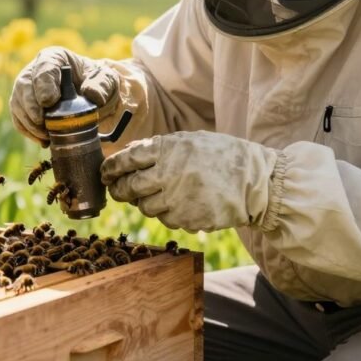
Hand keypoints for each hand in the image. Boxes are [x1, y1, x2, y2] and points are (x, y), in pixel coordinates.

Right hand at [9, 47, 119, 145]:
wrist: (89, 96)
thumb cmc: (96, 83)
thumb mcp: (107, 80)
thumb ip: (102, 85)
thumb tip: (91, 94)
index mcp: (55, 58)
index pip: (44, 67)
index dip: (43, 84)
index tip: (48, 101)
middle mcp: (34, 71)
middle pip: (24, 85)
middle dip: (31, 106)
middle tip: (42, 123)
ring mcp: (26, 89)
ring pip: (17, 103)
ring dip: (29, 122)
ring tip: (45, 135)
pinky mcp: (23, 107)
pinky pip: (18, 119)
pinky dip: (28, 131)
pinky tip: (43, 140)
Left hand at [100, 131, 283, 231]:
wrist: (255, 182)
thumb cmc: (220, 156)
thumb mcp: (189, 140)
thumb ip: (157, 148)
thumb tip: (126, 155)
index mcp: (167, 150)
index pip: (125, 160)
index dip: (110, 168)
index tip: (104, 173)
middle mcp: (167, 174)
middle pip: (128, 187)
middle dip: (118, 190)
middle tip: (118, 189)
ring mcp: (177, 199)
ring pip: (144, 207)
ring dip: (143, 203)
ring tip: (155, 195)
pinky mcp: (186, 220)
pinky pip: (165, 219)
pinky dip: (166, 213)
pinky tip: (178, 204)